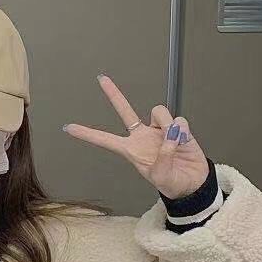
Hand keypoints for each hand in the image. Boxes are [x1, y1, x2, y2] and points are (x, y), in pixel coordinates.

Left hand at [62, 74, 208, 199]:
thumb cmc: (172, 183)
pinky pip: (178, 120)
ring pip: (159, 111)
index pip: (105, 140)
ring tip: (174, 144)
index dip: (87, 134)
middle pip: (125, 111)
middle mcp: (142, 136)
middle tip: (101, 79)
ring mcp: (159, 130)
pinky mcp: (176, 127)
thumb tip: (168, 135)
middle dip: (114, 94)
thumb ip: (163, 156)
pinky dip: (181, 131)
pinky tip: (183, 142)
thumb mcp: (162, 177)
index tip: (69, 128)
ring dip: (167, 125)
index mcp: (131, 151)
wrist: (193, 182)